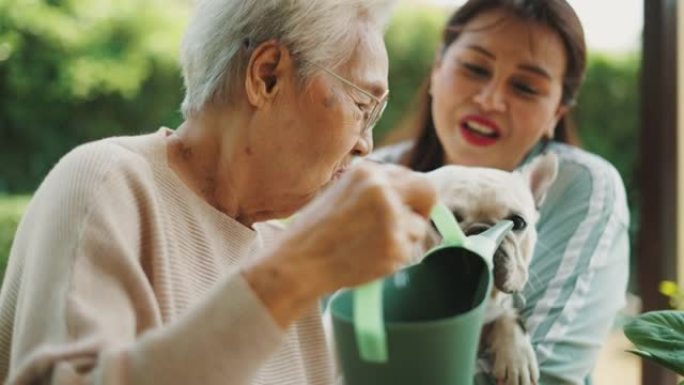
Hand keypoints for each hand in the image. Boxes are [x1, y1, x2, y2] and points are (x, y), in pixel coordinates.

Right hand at [243, 162, 436, 326]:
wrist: (298, 262)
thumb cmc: (316, 233)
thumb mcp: (342, 194)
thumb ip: (374, 191)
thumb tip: (408, 195)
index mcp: (367, 172)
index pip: (410, 176)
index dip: (410, 195)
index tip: (404, 209)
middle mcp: (381, 189)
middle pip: (427, 191)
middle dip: (422, 210)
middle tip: (408, 226)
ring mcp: (390, 217)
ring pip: (418, 227)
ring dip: (402, 239)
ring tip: (368, 247)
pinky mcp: (394, 245)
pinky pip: (409, 251)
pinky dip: (394, 258)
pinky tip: (368, 259)